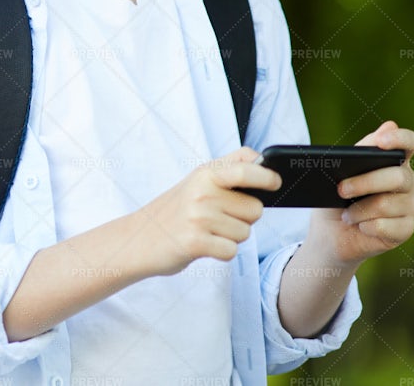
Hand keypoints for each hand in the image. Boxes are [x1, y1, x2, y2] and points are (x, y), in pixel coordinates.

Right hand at [133, 147, 280, 276]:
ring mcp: (198, 216)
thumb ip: (228, 168)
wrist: (138, 239)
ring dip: (229, 237)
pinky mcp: (195, 242)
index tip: (275, 182)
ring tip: (206, 231)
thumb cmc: (175, 210)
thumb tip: (263, 161)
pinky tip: (203, 245)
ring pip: (244, 232)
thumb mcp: (197, 180)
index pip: (246, 166)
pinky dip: (221, 252)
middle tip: (217, 218)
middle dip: (243, 218)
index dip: (267, 175)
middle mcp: (202, 191)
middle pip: (255, 209)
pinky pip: (231, 251)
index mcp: (205, 173)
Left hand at [307, 120, 413, 266]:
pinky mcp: (406, 229)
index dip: (400, 139)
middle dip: (365, 183)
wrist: (330, 232)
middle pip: (397, 176)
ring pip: (388, 204)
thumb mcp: (341, 171)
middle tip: (340, 190)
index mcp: (395, 161)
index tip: (381, 142)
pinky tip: (360, 226)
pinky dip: (367, 226)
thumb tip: (391, 125)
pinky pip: (388, 227)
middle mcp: (409, 182)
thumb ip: (363, 150)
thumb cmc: (337, 198)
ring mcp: (411, 206)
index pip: (409, 143)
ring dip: (360, 210)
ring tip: (346, 214)